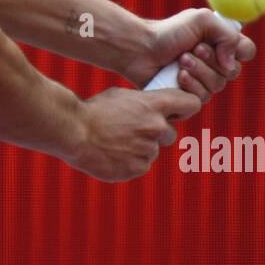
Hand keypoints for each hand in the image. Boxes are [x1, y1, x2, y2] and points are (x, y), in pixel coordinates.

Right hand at [67, 86, 202, 181]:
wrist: (73, 132)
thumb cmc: (94, 110)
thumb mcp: (121, 96)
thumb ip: (144, 104)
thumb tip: (154, 110)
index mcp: (154, 105)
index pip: (190, 104)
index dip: (185, 107)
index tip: (178, 111)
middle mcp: (156, 128)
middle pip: (170, 133)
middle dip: (156, 133)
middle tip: (132, 129)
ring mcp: (147, 150)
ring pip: (152, 150)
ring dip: (140, 148)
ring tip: (115, 141)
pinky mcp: (137, 168)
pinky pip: (140, 165)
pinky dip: (129, 161)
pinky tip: (112, 153)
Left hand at [123, 8, 256, 101]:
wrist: (142, 49)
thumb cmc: (169, 32)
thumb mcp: (201, 20)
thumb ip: (226, 34)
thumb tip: (231, 64)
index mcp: (222, 43)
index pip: (247, 51)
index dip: (238, 51)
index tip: (220, 45)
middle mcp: (217, 63)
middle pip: (233, 71)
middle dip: (211, 60)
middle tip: (192, 50)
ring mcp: (205, 82)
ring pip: (217, 86)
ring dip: (198, 70)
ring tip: (180, 60)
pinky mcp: (191, 97)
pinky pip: (202, 98)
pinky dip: (190, 85)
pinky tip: (177, 75)